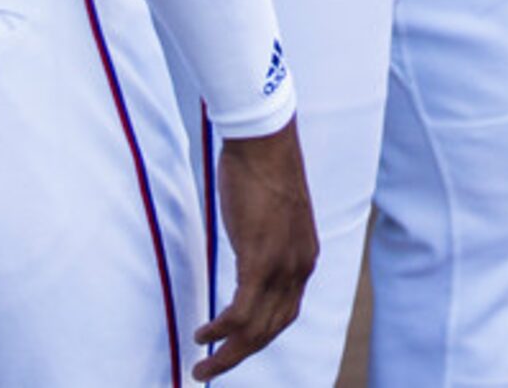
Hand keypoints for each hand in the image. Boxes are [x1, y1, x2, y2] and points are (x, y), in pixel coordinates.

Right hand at [193, 118, 317, 379]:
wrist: (265, 141)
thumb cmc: (264, 171)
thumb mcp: (272, 217)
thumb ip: (266, 242)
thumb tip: (249, 252)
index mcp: (305, 259)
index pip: (284, 314)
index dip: (259, 336)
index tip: (236, 348)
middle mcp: (300, 268)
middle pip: (271, 330)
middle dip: (240, 356)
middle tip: (211, 373)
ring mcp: (282, 265)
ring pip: (256, 329)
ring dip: (227, 354)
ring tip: (202, 368)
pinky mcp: (260, 258)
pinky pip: (241, 311)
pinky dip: (221, 330)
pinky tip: (203, 336)